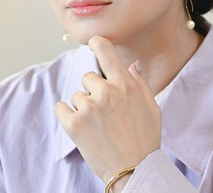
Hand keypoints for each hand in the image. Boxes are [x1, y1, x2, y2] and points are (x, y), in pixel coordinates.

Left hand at [54, 36, 161, 187]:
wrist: (135, 170)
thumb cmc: (145, 140)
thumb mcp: (152, 108)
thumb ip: (139, 84)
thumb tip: (131, 66)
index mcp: (125, 84)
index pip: (106, 52)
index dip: (97, 44)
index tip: (92, 42)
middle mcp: (106, 91)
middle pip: (88, 77)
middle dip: (93, 91)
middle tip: (104, 112)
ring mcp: (89, 107)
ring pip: (76, 96)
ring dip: (82, 108)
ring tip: (98, 127)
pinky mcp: (74, 124)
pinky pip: (61, 108)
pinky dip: (67, 116)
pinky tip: (81, 128)